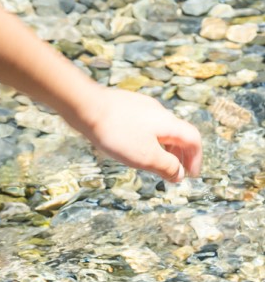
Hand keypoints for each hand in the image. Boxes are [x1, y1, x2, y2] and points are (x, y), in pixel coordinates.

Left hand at [71, 88, 202, 183]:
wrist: (86, 107)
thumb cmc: (116, 132)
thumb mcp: (145, 156)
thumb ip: (166, 166)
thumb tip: (179, 174)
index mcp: (169, 124)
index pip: (193, 140)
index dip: (195, 158)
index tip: (191, 175)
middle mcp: (158, 113)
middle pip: (178, 135)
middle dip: (179, 155)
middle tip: (175, 172)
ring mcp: (140, 109)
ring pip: (159, 131)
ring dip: (162, 148)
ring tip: (155, 164)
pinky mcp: (123, 109)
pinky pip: (142, 127)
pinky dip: (146, 140)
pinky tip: (132, 149)